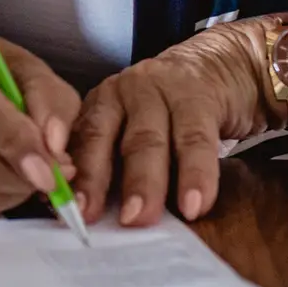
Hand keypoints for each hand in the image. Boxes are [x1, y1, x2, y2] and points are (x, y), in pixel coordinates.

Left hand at [69, 22, 276, 226]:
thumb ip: (117, 166)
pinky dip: (196, 175)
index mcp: (100, 104)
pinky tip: (195, 204)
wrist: (222, 66)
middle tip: (88, 215)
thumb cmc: (170, 115)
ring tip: (143, 217)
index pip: (78, 140)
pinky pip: (196, 139)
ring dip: (144, 182)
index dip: (70, 176)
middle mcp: (122, 93)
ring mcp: (158, 91)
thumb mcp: (135, 130)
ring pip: (147, 140)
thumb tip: (93, 221)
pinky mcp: (198, 97)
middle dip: (96, 179)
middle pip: (103, 137)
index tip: (65, 210)